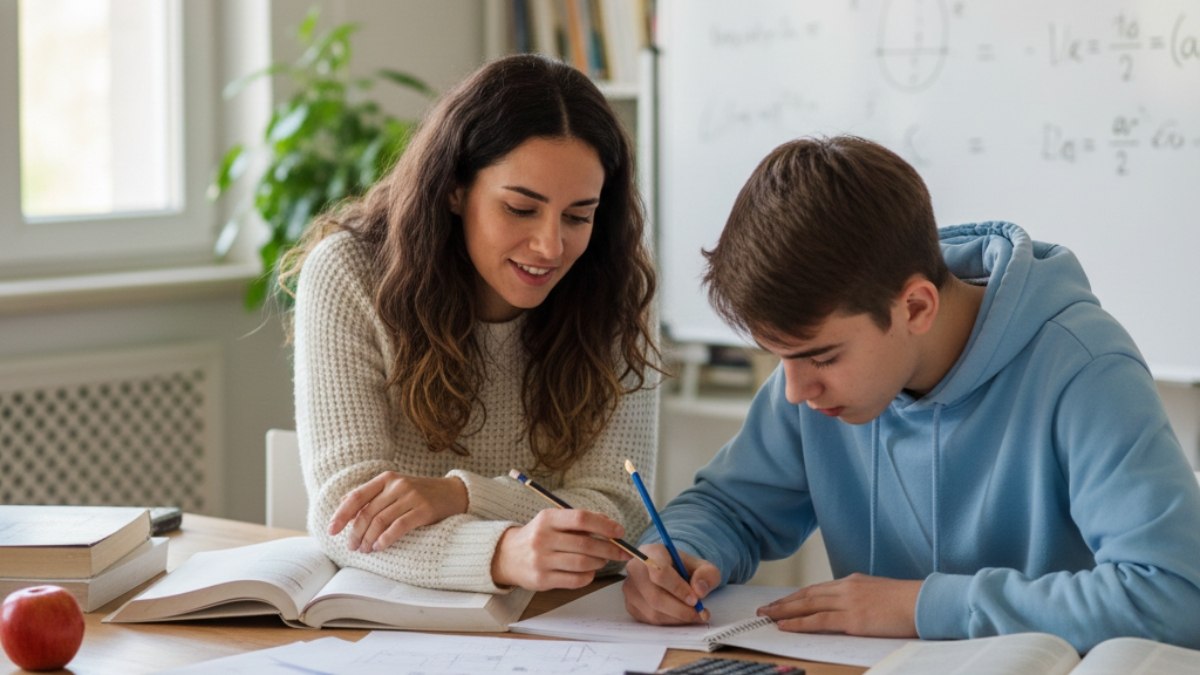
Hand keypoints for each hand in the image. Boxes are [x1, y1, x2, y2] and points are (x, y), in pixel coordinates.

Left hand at [328, 473, 467, 552]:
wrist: (453, 493)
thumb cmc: (419, 493)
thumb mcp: (394, 488)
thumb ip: (371, 494)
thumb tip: (343, 503)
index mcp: (386, 479)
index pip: (357, 497)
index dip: (342, 515)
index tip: (332, 531)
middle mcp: (397, 485)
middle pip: (367, 512)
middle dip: (355, 533)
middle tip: (351, 547)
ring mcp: (411, 496)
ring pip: (380, 521)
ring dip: (368, 539)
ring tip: (365, 550)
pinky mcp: (424, 510)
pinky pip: (399, 526)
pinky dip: (386, 539)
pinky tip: (379, 547)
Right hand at [491, 509, 632, 590]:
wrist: (507, 556)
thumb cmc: (538, 536)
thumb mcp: (553, 521)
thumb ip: (579, 521)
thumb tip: (610, 524)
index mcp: (547, 518)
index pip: (581, 518)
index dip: (604, 525)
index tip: (620, 531)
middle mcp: (542, 538)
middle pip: (586, 543)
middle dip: (610, 548)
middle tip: (622, 551)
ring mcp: (541, 560)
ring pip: (583, 563)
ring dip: (599, 562)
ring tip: (603, 560)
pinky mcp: (542, 580)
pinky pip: (574, 580)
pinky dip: (588, 576)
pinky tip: (589, 571)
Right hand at [622, 544, 717, 624]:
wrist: (672, 572)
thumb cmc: (685, 569)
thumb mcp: (703, 566)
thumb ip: (707, 574)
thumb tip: (699, 590)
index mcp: (651, 553)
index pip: (659, 572)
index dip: (678, 589)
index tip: (696, 600)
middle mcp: (635, 569)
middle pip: (655, 596)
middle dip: (681, 610)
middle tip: (699, 614)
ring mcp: (630, 588)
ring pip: (653, 612)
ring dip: (677, 618)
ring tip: (694, 615)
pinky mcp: (630, 605)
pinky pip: (650, 620)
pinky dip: (669, 622)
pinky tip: (680, 616)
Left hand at [756, 573, 920, 637]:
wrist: (926, 602)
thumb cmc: (909, 602)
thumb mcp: (880, 594)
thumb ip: (861, 598)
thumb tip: (849, 609)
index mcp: (853, 581)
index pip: (817, 589)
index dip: (796, 596)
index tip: (781, 601)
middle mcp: (846, 587)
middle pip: (806, 595)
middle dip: (783, 603)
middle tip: (764, 609)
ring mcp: (848, 602)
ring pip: (807, 605)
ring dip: (783, 611)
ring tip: (766, 616)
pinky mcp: (853, 618)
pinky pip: (819, 620)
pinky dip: (798, 623)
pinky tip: (784, 626)